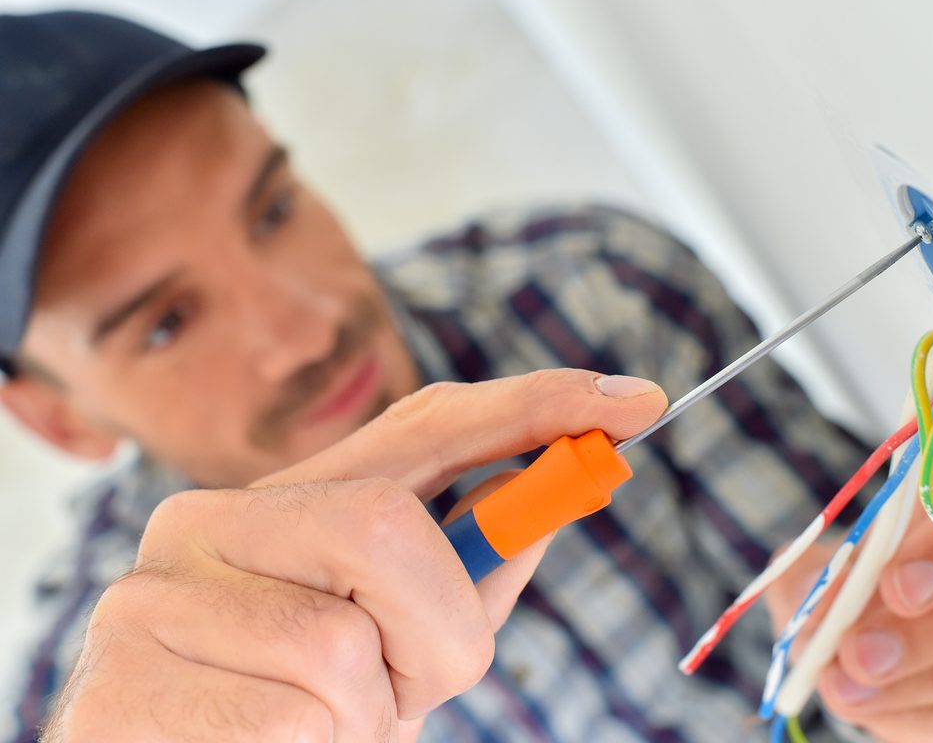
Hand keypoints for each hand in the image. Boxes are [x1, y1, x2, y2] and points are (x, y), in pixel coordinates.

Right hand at [44, 369, 666, 741]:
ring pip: (343, 649)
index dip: (536, 405)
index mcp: (280, 499)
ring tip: (310, 728)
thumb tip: (550, 503)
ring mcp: (151, 595)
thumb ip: (461, 571)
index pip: (426, 424)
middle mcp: (205, 520)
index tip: (634, 401)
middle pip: (392, 528)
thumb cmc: (289, 712)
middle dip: (436, 632)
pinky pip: (291, 723)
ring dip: (363, 717)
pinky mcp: (120, 683)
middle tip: (395, 689)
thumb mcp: (390, 645)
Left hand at [766, 466, 932, 742]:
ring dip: (921, 680)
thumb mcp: (816, 561)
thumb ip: (811, 574)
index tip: (895, 588)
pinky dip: (916, 715)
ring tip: (843, 686)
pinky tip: (864, 705)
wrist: (851, 623)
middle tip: (859, 653)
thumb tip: (817, 602)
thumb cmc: (842, 575)